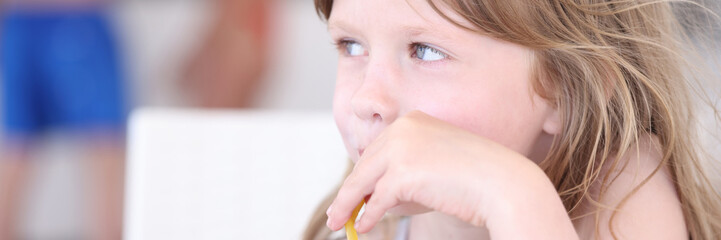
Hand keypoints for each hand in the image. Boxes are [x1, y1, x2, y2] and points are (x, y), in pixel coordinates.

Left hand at [325, 111, 577, 238]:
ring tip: (339, 222)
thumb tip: (373, 197)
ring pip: (363, 181)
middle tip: (337, 211)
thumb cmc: (479, 177)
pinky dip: (367, 216)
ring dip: (348, 205)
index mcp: (413, 121)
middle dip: (350, 190)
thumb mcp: (437, 165)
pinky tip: (362, 226)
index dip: (364, 174)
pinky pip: (376, 200)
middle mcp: (403, 129)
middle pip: (365, 164)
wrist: (504, 183)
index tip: (354, 191)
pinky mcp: (403, 174)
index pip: (378, 149)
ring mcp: (401, 149)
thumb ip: (407, 172)